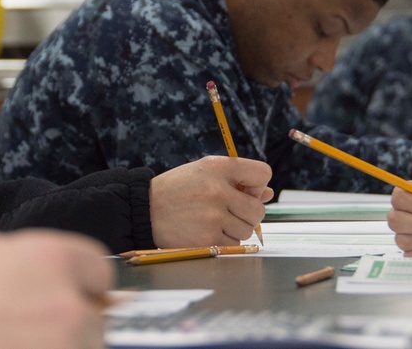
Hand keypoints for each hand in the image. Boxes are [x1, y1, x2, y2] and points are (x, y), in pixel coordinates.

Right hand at [149, 156, 272, 246]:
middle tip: (230, 211)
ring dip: (235, 228)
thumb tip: (267, 194)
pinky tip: (206, 231)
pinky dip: (224, 241)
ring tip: (213, 220)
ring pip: (247, 229)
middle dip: (248, 213)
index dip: (258, 184)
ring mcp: (213, 216)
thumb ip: (236, 180)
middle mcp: (217, 190)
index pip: (262, 173)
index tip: (246, 190)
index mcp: (217, 167)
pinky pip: (234, 244)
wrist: (144, 210)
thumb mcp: (203, 172)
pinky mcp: (208, 238)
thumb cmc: (177, 190)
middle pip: (258, 209)